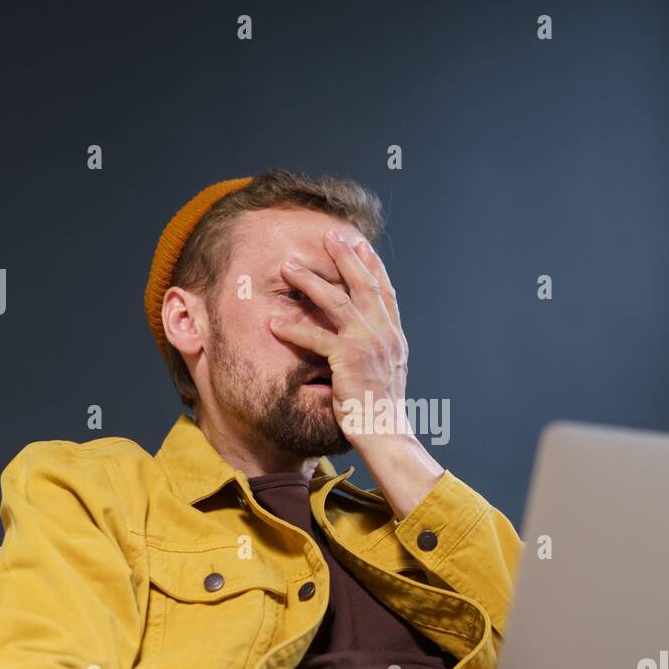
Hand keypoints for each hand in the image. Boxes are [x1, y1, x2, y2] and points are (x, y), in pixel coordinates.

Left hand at [269, 228, 442, 518]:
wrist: (387, 434)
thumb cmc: (382, 412)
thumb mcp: (387, 375)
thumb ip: (379, 352)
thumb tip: (368, 343)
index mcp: (395, 337)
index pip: (385, 291)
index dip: (372, 265)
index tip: (359, 244)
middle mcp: (386, 334)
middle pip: (364, 284)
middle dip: (345, 256)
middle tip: (329, 234)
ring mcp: (369, 344)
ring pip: (337, 301)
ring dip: (311, 280)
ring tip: (289, 266)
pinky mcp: (349, 360)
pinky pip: (316, 336)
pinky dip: (294, 328)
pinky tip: (274, 321)